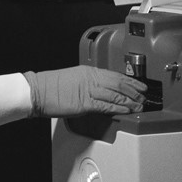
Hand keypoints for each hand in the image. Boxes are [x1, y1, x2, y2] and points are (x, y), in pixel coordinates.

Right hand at [21, 65, 146, 117]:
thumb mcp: (75, 79)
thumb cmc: (51, 87)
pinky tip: (127, 111)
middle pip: (119, 83)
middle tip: (144, 96)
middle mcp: (91, 78)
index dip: (130, 81)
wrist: (37, 91)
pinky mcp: (84, 103)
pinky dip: (119, 108)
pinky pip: (106, 105)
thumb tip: (103, 93)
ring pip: (115, 94)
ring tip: (139, 106)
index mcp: (89, 71)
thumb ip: (90, 84)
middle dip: (134, 90)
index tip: (139, 86)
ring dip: (130, 101)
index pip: (115, 75)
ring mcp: (88, 90)